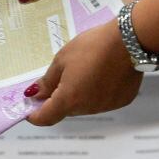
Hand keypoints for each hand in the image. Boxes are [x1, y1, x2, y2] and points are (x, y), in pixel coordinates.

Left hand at [25, 20, 142, 125]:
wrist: (130, 39)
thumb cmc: (93, 46)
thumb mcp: (62, 59)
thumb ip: (47, 81)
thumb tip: (35, 94)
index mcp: (69, 99)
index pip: (46, 118)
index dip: (34, 115)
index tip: (29, 109)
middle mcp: (88, 108)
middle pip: (65, 110)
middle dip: (57, 99)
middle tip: (57, 79)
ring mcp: (106, 106)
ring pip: (84, 106)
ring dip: (78, 95)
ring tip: (85, 71)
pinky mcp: (122, 101)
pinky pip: (102, 101)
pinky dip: (97, 92)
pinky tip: (102, 74)